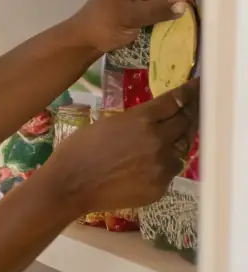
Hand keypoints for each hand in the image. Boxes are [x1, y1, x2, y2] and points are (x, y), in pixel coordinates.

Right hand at [44, 81, 198, 217]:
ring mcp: (162, 165)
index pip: (176, 100)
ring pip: (182, 148)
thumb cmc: (79, 149)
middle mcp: (158, 140)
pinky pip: (171, 171)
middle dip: (192, 113)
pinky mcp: (161, 186)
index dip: (191, 92)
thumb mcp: (107, 123)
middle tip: (196, 107)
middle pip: (186, 122)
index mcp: (141, 119)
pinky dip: (165, 164)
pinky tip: (151, 164)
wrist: (70, 185)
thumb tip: (155, 119)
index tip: (200, 85)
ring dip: (178, 141)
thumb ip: (137, 120)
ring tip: (171, 138)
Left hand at [71, 0, 195, 55]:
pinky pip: (159, 5)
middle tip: (196, 21)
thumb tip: (184, 6)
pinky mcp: (139, 1)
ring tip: (191, 24)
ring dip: (175, 10)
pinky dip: (167, 14)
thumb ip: (157, 10)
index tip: (196, 13)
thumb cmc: (102, 26)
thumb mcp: (131, 17)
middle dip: (180, 3)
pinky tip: (177, 25)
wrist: (84, 40)